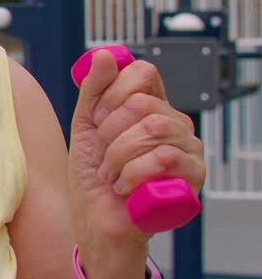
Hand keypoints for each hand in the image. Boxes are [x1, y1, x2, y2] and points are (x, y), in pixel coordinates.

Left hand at [68, 49, 205, 259]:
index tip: (97, 119)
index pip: (144, 73)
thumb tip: (105, 55)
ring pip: (154, 129)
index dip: (112, 92)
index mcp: (152, 108)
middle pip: (144, 103)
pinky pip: (164, 158)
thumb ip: (93, 90)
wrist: (97, 223)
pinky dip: (131, 174)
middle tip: (103, 155)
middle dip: (109, 131)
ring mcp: (188, 150)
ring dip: (117, 155)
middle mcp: (175, 124)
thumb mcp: (85, 127)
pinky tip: (124, 188)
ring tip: (111, 175)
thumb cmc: (94, 178)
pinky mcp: (193, 178)